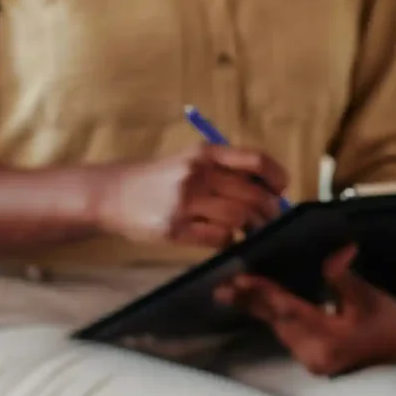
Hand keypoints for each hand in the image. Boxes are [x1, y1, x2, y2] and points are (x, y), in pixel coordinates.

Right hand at [93, 147, 289, 247]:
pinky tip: (223, 240)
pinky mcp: (176, 228)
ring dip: (249, 228)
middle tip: (268, 220)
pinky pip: (218, 238)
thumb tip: (270, 190)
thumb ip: (226, 170)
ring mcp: (185, 202)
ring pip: (238, 219)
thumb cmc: (160, 179)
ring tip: (247, 231)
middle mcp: (198, 174)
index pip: (255, 160)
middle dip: (268, 211)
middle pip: (253, 195)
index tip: (280, 189)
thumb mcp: (191, 162)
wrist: (115, 194)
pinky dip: (228, 241)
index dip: (276, 177)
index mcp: (206, 153)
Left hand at [220, 246, 395, 376]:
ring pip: (277, 327)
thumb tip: (333, 255)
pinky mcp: (309, 357)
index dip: (264, 293)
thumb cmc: (389, 318)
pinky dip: (269, 314)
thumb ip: (346, 278)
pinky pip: (283, 331)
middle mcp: (316, 356)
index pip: (290, 312)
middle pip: (277, 321)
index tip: (240, 278)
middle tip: (221, 285)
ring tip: (229, 289)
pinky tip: (251, 299)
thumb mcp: (370, 296)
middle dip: (249, 300)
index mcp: (332, 341)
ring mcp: (311, 360)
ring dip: (255, 307)